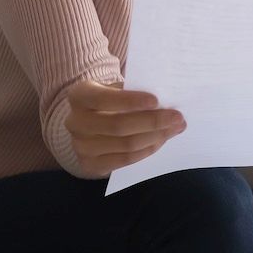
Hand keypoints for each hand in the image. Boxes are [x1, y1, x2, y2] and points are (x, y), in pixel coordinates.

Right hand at [64, 79, 185, 177]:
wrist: (89, 122)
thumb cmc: (110, 99)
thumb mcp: (115, 88)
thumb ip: (134, 91)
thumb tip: (166, 99)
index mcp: (79, 96)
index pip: (104, 98)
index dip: (130, 101)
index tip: (156, 100)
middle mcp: (75, 122)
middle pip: (118, 125)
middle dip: (152, 121)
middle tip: (177, 117)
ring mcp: (80, 146)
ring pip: (125, 145)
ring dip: (156, 137)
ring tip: (175, 128)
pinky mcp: (90, 164)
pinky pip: (125, 160)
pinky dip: (147, 150)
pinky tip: (161, 140)